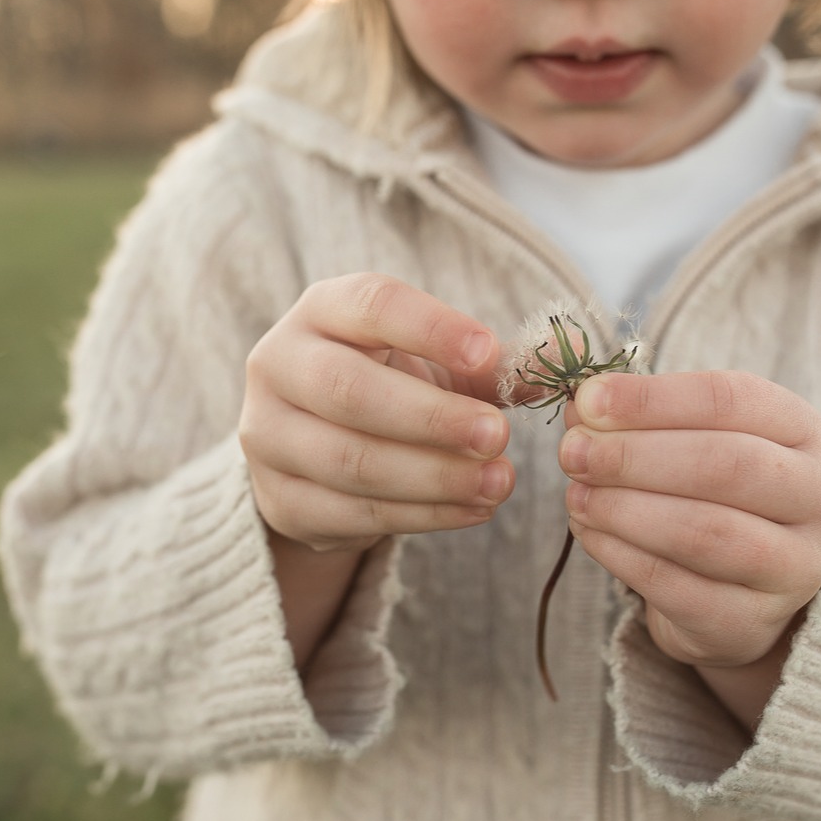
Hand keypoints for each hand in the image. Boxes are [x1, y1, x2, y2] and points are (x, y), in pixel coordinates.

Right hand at [240, 273, 513, 555]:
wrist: (318, 449)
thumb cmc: (390, 384)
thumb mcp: (435, 361)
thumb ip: (488, 363)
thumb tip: (553, 360)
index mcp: (322, 311)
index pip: (371, 304)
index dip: (431, 328)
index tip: (489, 352)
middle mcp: (279, 364)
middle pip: (349, 389)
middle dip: (431, 417)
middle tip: (498, 437)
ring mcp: (267, 436)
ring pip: (350, 460)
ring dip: (434, 477)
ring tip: (498, 482)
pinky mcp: (278, 500)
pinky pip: (351, 513)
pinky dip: (421, 516)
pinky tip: (472, 510)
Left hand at [559, 370, 820, 671]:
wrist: (743, 586)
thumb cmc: (712, 491)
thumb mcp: (689, 438)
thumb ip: (637, 417)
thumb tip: (580, 405)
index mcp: (802, 430)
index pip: (732, 400)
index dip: (653, 399)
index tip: (587, 400)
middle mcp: (817, 497)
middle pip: (725, 465)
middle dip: (634, 456)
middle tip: (572, 453)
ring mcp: (794, 567)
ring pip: (704, 532)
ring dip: (624, 509)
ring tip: (575, 495)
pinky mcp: (751, 623)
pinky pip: (676, 587)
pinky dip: (620, 555)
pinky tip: (588, 532)